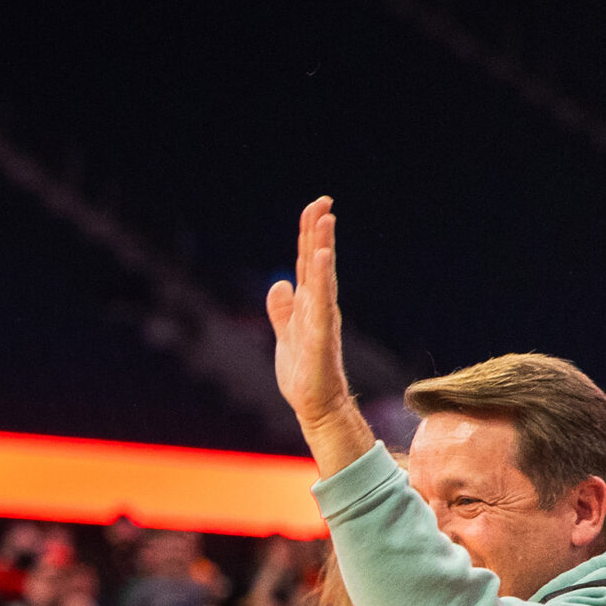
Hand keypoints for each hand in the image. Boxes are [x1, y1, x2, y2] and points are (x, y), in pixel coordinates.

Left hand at [265, 197, 374, 472]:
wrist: (315, 405)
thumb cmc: (303, 372)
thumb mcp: (285, 333)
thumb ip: (282, 309)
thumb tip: (279, 284)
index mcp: (308, 303)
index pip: (305, 262)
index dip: (308, 235)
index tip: (315, 207)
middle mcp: (318, 306)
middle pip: (315, 262)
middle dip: (318, 231)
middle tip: (323, 201)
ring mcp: (321, 319)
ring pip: (322, 277)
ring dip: (322, 248)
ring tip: (326, 220)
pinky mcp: (320, 336)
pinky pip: (322, 302)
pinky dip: (321, 280)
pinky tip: (322, 259)